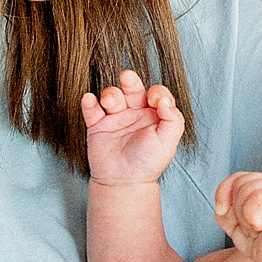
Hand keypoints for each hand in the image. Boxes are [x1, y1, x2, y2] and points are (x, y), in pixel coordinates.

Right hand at [82, 70, 184, 186]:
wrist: (124, 182)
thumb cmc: (148, 163)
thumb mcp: (168, 142)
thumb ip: (173, 120)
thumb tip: (164, 100)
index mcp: (154, 115)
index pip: (156, 94)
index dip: (156, 92)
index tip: (154, 100)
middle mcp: (135, 113)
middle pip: (132, 88)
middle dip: (130, 81)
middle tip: (128, 78)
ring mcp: (115, 118)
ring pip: (112, 96)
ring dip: (110, 94)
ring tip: (109, 102)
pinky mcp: (97, 126)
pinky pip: (91, 110)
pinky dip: (89, 102)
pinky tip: (90, 100)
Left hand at [213, 172, 261, 261]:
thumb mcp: (238, 224)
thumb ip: (227, 209)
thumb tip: (222, 204)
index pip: (237, 177)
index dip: (223, 193)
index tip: (223, 212)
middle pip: (240, 181)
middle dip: (236, 208)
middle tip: (251, 226)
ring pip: (247, 189)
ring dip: (245, 215)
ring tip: (258, 227)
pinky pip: (257, 198)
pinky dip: (253, 217)